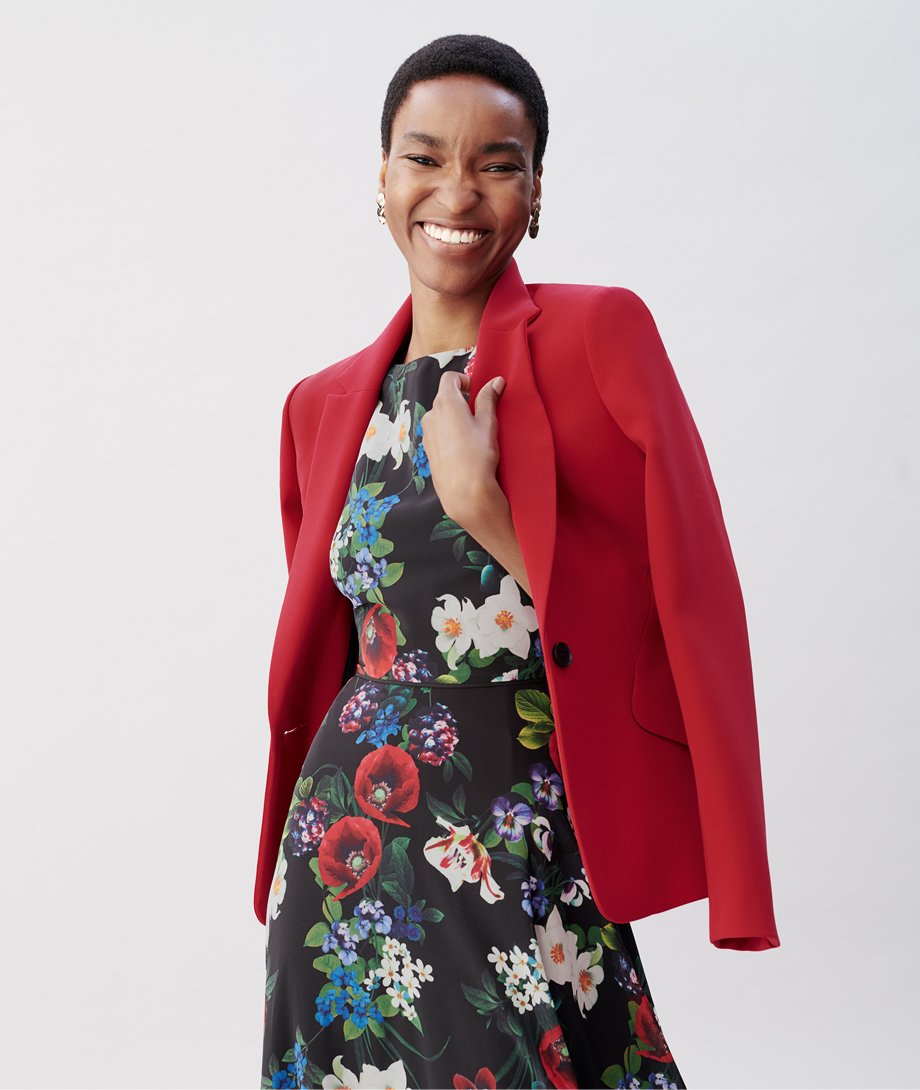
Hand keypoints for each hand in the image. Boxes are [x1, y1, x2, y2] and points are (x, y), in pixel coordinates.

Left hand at [420, 371, 506, 524]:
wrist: (464, 490)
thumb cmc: (478, 455)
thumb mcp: (488, 423)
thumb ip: (489, 399)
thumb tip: (496, 381)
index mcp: (446, 403)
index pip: (449, 378)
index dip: (463, 380)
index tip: (475, 391)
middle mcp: (431, 415)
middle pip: (444, 397)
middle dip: (460, 400)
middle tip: (478, 414)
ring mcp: (427, 433)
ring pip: (440, 416)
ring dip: (454, 418)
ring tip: (472, 434)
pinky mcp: (427, 449)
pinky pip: (437, 432)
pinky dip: (448, 433)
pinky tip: (462, 448)